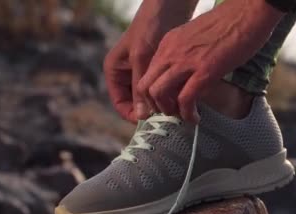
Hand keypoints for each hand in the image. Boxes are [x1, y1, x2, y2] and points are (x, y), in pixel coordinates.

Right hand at [104, 0, 197, 122]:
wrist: (168, 6)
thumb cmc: (149, 26)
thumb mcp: (142, 58)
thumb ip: (139, 87)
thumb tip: (141, 116)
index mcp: (114, 71)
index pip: (120, 103)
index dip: (133, 115)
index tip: (151, 121)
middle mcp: (127, 74)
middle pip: (137, 103)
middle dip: (150, 110)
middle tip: (167, 116)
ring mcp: (142, 72)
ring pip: (151, 97)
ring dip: (162, 103)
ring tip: (176, 107)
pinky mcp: (158, 69)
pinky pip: (163, 88)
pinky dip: (170, 94)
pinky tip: (180, 97)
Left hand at [137, 0, 283, 122]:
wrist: (247, 13)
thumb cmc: (228, 24)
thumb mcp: (195, 37)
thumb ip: (185, 54)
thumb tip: (186, 74)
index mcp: (168, 43)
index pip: (147, 73)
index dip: (152, 94)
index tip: (166, 102)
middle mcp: (171, 52)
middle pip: (145, 86)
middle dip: (155, 105)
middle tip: (172, 112)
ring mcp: (186, 61)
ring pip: (159, 94)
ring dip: (168, 111)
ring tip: (182, 115)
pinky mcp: (205, 71)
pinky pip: (185, 100)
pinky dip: (188, 114)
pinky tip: (196, 118)